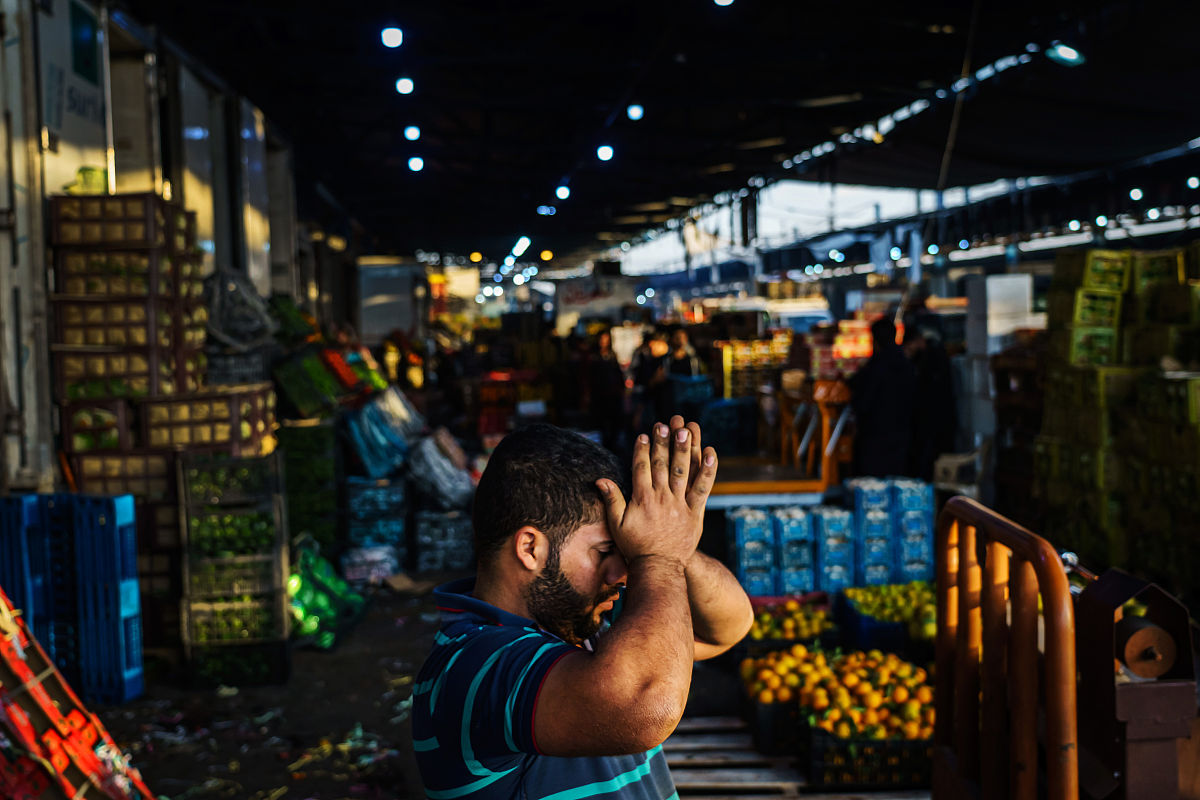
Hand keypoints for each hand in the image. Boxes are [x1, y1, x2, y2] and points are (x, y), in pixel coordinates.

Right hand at [596, 421, 717, 564]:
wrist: (658, 567)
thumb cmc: (635, 546)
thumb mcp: (617, 525)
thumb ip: (612, 500)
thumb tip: (600, 480)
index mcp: (642, 498)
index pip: (642, 467)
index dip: (643, 449)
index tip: (644, 434)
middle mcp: (662, 498)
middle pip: (663, 464)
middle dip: (664, 441)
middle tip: (667, 424)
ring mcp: (680, 504)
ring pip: (683, 471)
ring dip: (685, 448)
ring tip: (687, 429)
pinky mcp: (695, 512)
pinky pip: (703, 488)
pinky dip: (708, 471)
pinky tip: (711, 453)